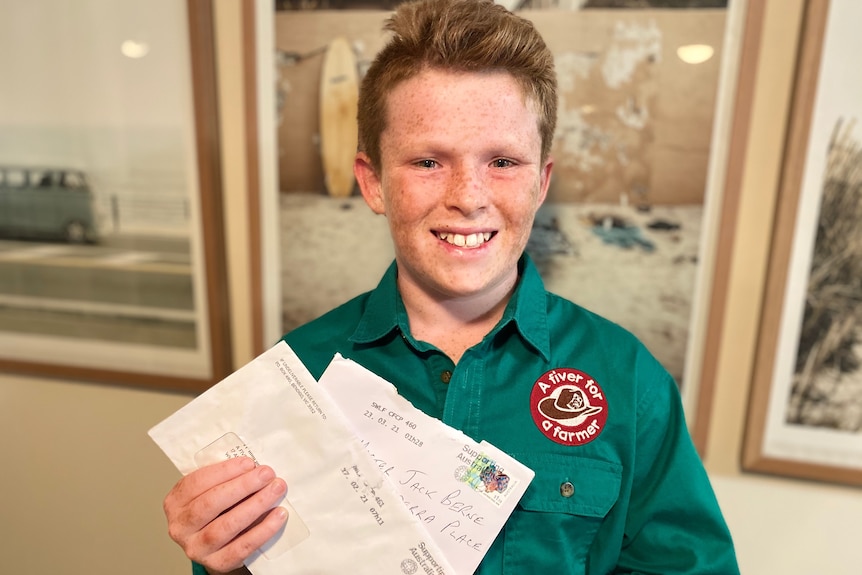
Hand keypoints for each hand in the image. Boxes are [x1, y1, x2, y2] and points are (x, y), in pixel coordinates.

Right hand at [163, 456, 287, 573]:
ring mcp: (196, 547)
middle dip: (242, 486)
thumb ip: (225, 479)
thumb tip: (254, 466)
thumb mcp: (211, 490)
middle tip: (266, 474)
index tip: (249, 463)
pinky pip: (241, 547)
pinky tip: (278, 515)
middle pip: (211, 503)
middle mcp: (181, 526)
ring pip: (226, 526)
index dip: (224, 471)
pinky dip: (262, 530)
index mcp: (176, 502)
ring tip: (275, 491)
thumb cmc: (216, 510)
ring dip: (255, 505)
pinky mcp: (216, 563)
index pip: (196, 482)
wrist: (217, 545)